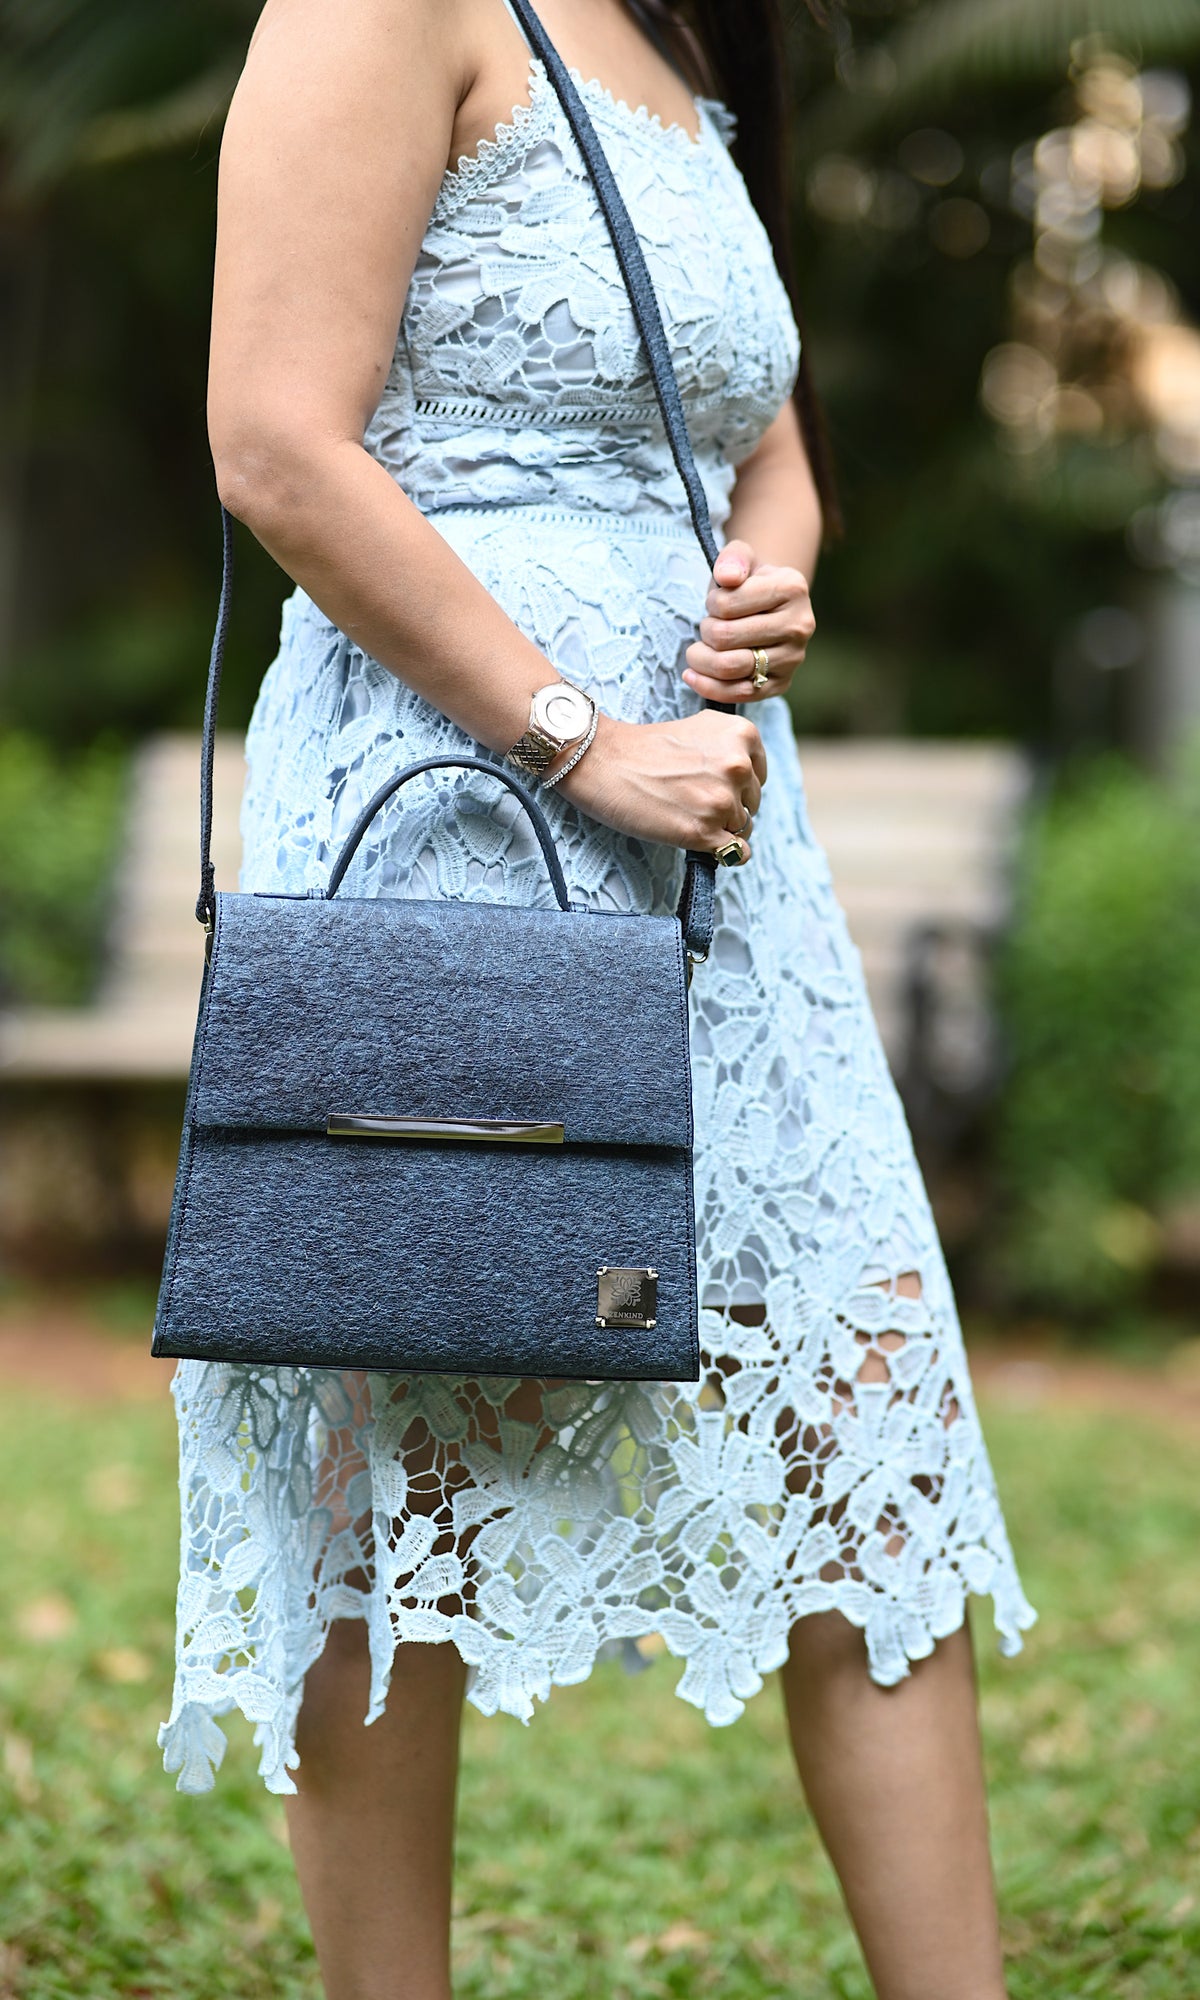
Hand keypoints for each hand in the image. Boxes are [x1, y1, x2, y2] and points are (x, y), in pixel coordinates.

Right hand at [559, 708, 766, 859]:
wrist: (602, 761)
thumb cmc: (645, 747)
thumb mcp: (701, 729)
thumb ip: (732, 749)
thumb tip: (751, 781)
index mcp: (743, 735)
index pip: (758, 775)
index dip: (736, 784)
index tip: (708, 783)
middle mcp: (738, 766)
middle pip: (752, 803)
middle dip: (727, 806)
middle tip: (690, 799)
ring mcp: (722, 801)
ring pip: (743, 828)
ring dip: (719, 828)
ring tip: (684, 814)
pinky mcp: (703, 832)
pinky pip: (737, 854)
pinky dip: (725, 854)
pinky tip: (703, 842)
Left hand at [683, 539, 815, 704]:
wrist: (770, 609)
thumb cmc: (749, 582)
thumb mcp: (740, 559)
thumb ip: (732, 558)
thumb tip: (726, 577)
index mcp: (793, 588)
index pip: (728, 604)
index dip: (711, 603)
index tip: (715, 602)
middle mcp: (800, 625)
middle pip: (725, 637)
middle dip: (705, 631)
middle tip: (706, 627)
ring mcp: (793, 658)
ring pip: (729, 667)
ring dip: (701, 659)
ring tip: (696, 650)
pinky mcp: (782, 684)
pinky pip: (738, 694)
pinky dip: (707, 686)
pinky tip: (691, 675)